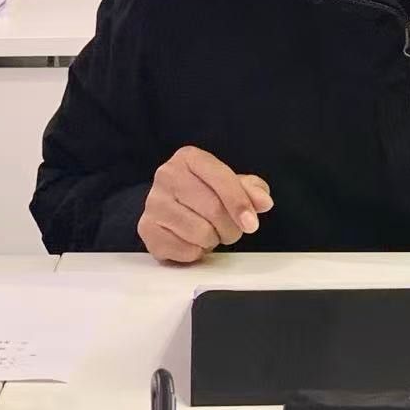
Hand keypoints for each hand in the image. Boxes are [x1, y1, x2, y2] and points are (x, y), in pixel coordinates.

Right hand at [138, 145, 274, 264]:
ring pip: (199, 232)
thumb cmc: (204, 193)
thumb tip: (263, 201)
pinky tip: (192, 241)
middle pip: (213, 209)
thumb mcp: (230, 184)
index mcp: (189, 158)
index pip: (221, 178)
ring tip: (209, 233)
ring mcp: (153, 202)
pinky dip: (196, 252)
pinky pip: (184, 249)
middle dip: (231, 227)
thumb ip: (251, 190)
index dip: (240, 203)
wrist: (170, 207)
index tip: (252, 223)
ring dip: (213, 240)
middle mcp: (167, 175)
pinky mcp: (146, 228)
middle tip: (231, 230)